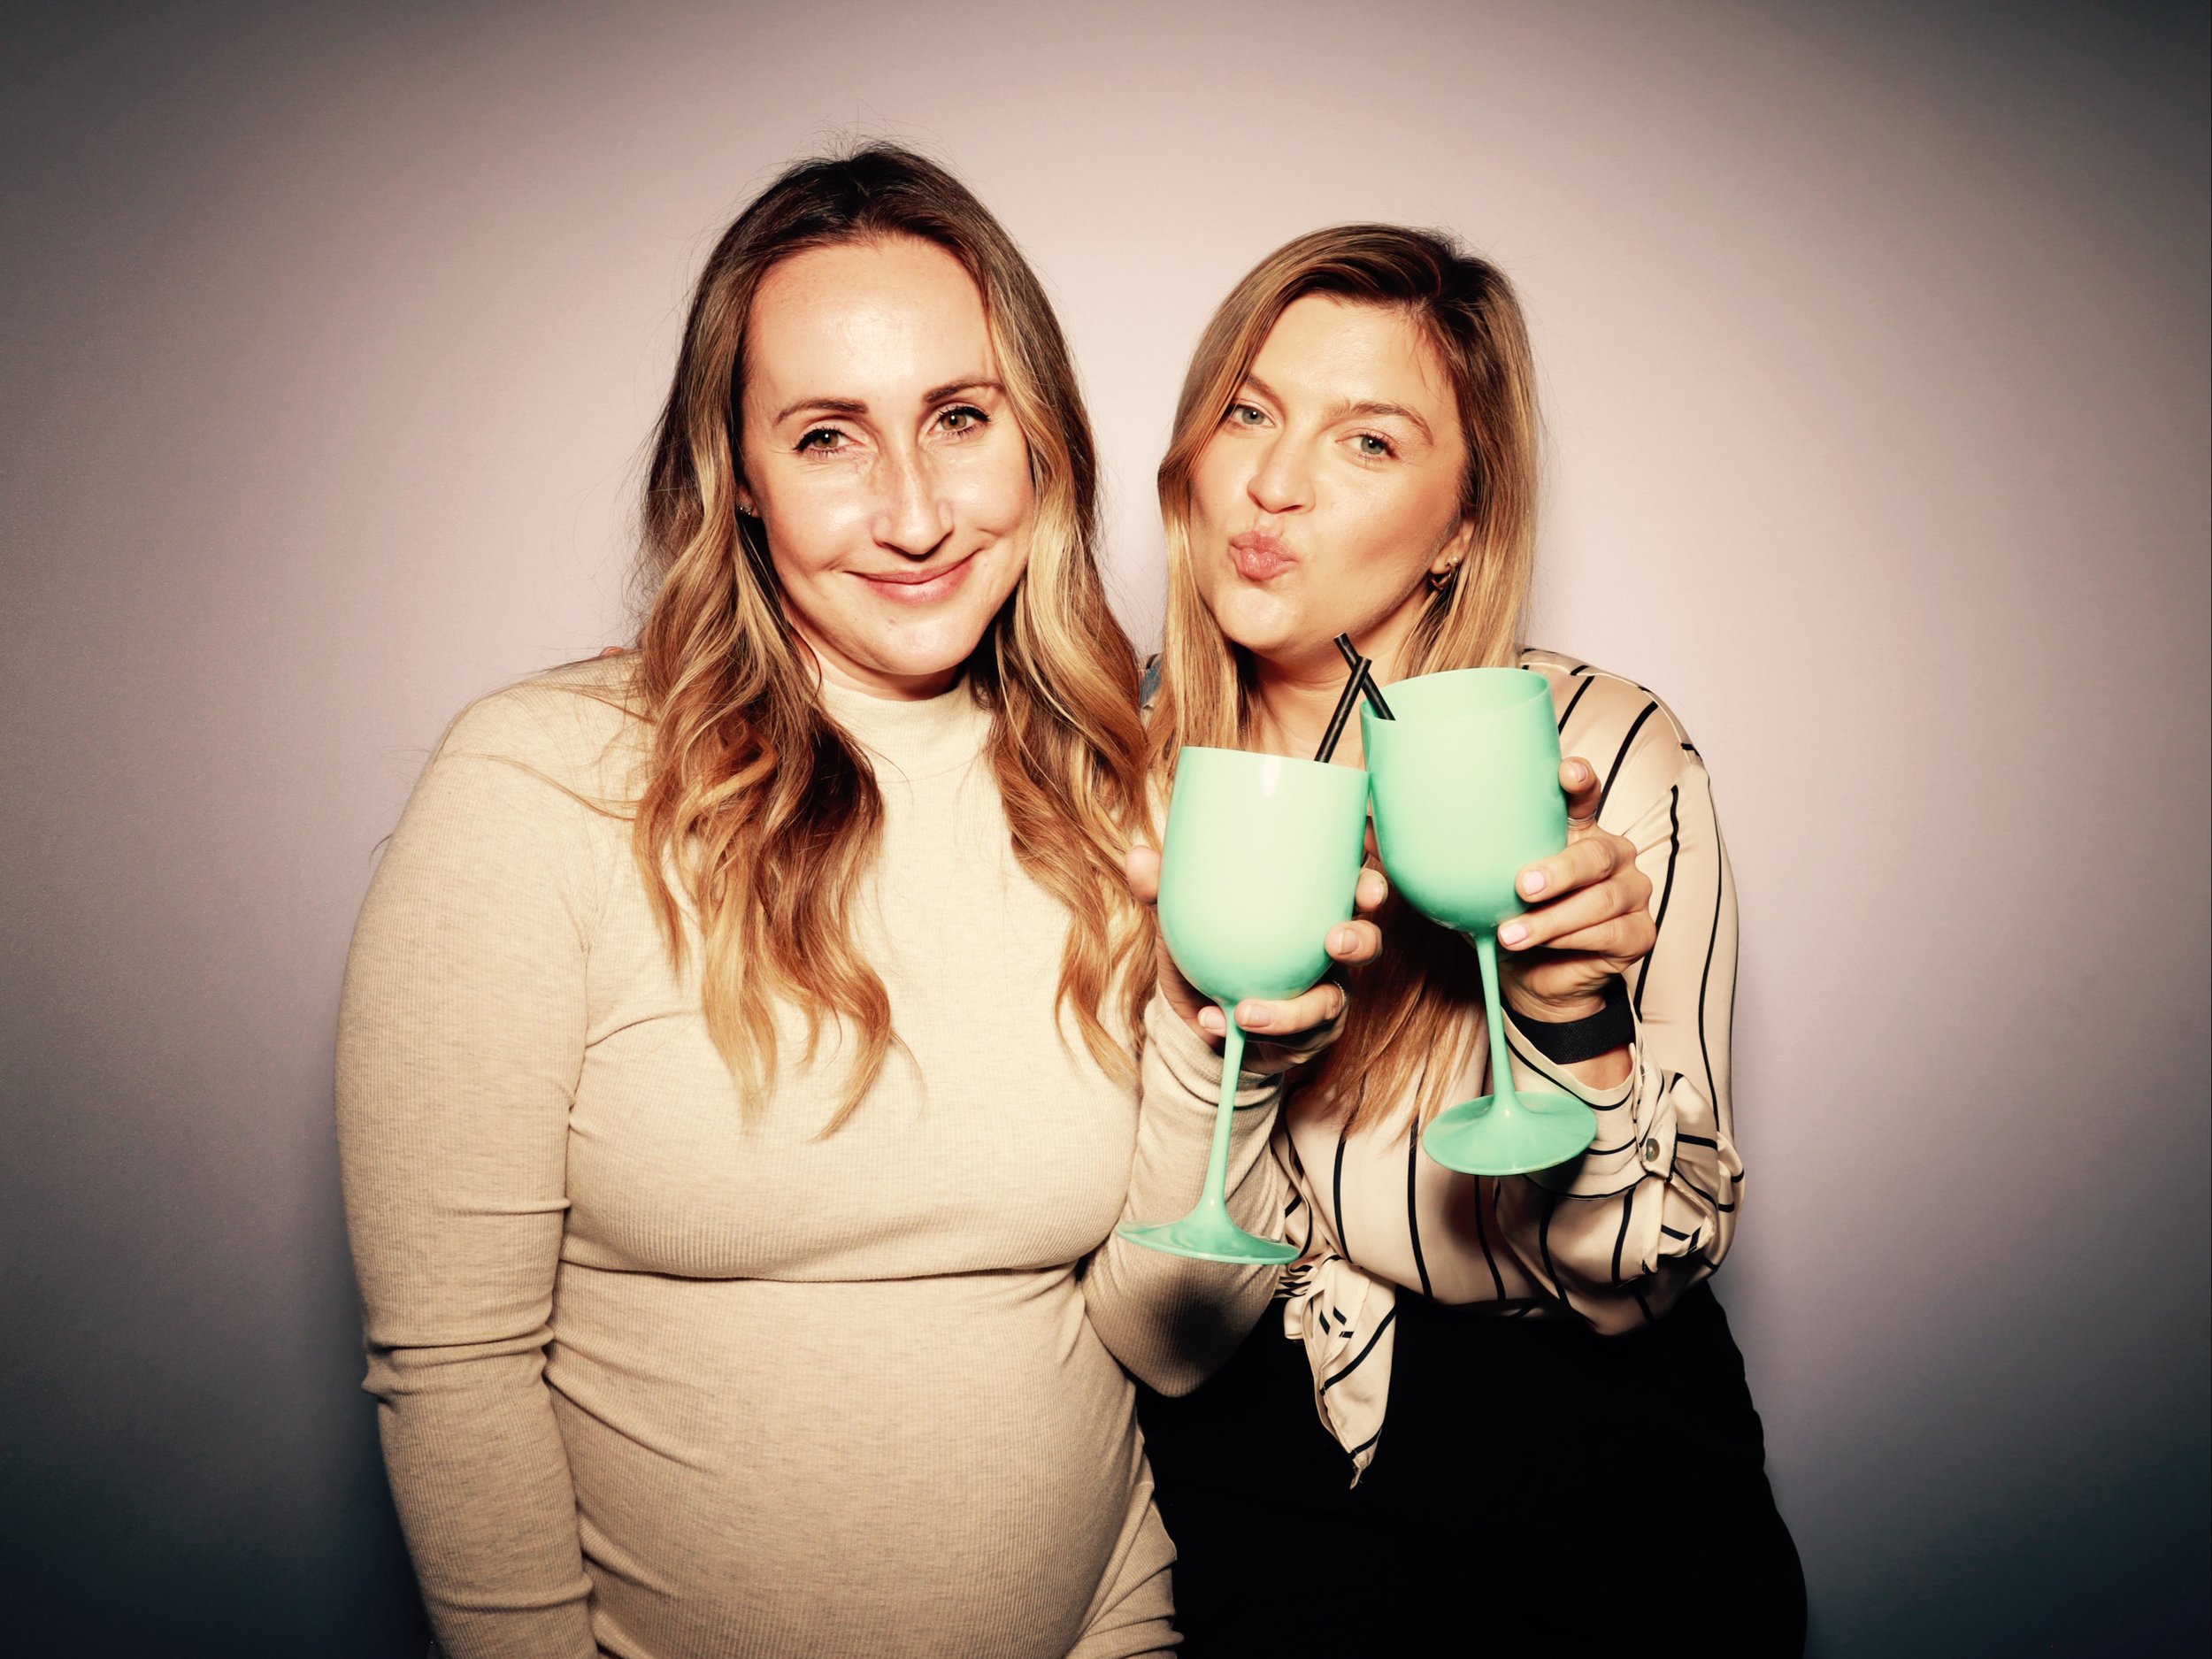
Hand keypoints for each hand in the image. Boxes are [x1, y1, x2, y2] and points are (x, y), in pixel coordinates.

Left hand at [1124, 845, 1387, 1067]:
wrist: (1199, 1017)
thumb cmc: (1206, 952)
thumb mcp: (1182, 920)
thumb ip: (1164, 891)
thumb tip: (1138, 855)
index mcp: (1311, 910)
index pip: (1354, 885)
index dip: (1369, 876)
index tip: (1364, 872)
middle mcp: (1327, 951)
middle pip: (1366, 941)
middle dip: (1360, 939)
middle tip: (1336, 940)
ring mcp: (1324, 996)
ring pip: (1330, 1003)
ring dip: (1293, 1011)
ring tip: (1247, 1011)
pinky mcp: (1307, 1037)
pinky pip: (1292, 1040)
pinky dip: (1255, 1034)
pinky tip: (1215, 1023)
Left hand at [1496, 757, 1654, 1021]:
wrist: (1532, 978)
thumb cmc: (1511, 919)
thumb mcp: (1488, 887)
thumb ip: (1476, 860)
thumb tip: (1420, 836)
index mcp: (1579, 832)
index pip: (1584, 797)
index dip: (1579, 781)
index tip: (1567, 772)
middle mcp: (1612, 856)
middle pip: (1596, 855)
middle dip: (1558, 871)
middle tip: (1521, 886)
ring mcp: (1632, 893)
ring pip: (1600, 899)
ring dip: (1552, 919)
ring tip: (1511, 934)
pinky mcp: (1638, 933)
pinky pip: (1610, 933)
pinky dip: (1571, 941)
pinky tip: (1544, 947)